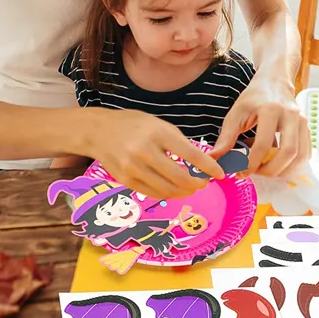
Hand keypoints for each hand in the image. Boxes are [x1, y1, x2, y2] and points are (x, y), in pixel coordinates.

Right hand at [89, 110, 224, 200]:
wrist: (98, 131)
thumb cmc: (133, 124)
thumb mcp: (158, 124)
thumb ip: (177, 142)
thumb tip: (199, 161)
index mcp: (157, 133)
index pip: (190, 154)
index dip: (208, 167)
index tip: (220, 174)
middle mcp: (145, 152)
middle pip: (179, 177)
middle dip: (197, 184)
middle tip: (204, 183)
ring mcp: (133, 168)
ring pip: (167, 190)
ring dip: (184, 192)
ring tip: (191, 187)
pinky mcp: (125, 181)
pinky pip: (153, 193)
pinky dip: (167, 193)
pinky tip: (174, 189)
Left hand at [213, 77, 309, 177]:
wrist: (275, 82)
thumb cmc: (254, 97)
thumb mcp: (236, 113)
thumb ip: (226, 137)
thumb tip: (214, 159)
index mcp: (270, 109)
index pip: (263, 144)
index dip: (252, 163)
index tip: (241, 172)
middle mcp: (290, 115)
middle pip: (288, 152)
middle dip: (271, 170)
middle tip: (256, 173)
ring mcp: (302, 121)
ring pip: (300, 156)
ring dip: (283, 170)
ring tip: (266, 170)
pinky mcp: (307, 128)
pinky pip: (306, 153)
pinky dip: (293, 165)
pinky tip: (279, 165)